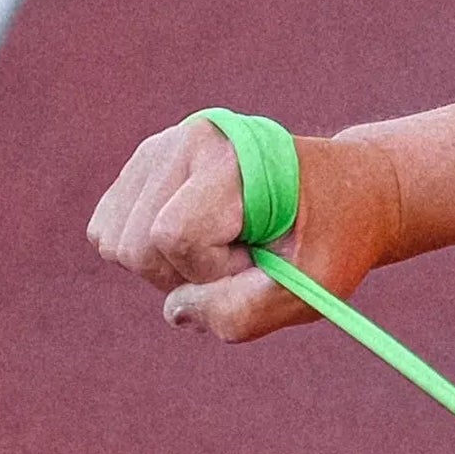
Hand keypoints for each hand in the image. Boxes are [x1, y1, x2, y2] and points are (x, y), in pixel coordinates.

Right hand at [86, 113, 404, 341]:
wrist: (347, 193)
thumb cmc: (333, 239)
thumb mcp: (310, 288)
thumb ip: (242, 313)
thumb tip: (174, 309)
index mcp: (231, 157)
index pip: (173, 235)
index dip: (211, 271)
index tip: (260, 259)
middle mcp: (186, 140)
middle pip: (133, 244)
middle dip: (187, 272)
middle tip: (245, 256)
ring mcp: (159, 148)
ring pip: (112, 239)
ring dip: (165, 265)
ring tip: (222, 247)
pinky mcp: (143, 167)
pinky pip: (108, 231)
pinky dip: (146, 253)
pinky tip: (197, 241)